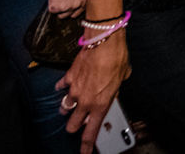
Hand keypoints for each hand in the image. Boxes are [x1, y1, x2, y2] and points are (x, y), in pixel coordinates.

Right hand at [47, 0, 84, 15]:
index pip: (83, 9)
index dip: (76, 7)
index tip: (72, 3)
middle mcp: (80, 4)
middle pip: (72, 14)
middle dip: (67, 9)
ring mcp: (69, 7)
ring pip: (61, 14)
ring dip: (58, 6)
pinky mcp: (58, 6)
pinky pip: (52, 9)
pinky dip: (51, 3)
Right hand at [56, 32, 129, 152]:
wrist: (104, 42)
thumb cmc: (117, 59)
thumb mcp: (122, 79)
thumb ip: (115, 89)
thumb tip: (113, 89)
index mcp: (101, 104)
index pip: (91, 132)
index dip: (86, 146)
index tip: (84, 153)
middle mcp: (85, 101)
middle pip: (72, 125)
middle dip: (74, 126)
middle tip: (78, 122)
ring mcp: (75, 90)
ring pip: (65, 108)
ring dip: (68, 108)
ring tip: (71, 105)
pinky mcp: (69, 77)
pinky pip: (63, 86)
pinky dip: (64, 86)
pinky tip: (66, 85)